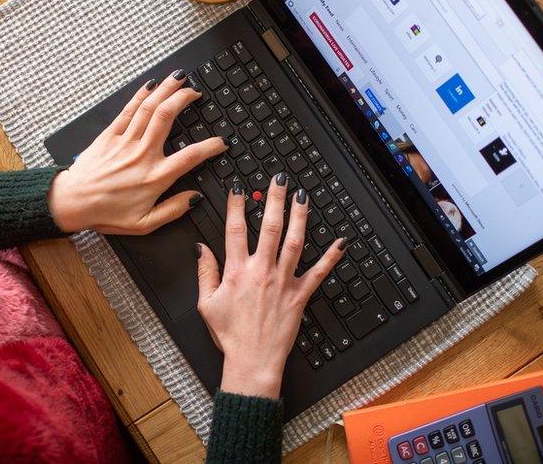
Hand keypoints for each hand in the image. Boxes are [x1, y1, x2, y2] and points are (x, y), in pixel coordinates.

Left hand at [48, 71, 227, 234]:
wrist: (71, 203)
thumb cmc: (106, 213)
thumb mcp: (144, 223)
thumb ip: (173, 210)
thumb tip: (194, 198)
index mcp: (155, 177)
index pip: (190, 156)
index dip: (210, 146)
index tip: (221, 141)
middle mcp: (142, 155)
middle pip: (167, 117)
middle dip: (184, 99)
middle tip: (196, 93)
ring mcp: (125, 142)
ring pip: (149, 108)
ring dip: (166, 89)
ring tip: (179, 78)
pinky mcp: (109, 135)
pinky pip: (128, 110)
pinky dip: (141, 95)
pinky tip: (151, 85)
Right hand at [195, 173, 347, 398]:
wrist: (252, 362)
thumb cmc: (230, 336)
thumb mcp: (206, 304)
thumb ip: (205, 272)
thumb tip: (201, 248)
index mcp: (237, 272)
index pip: (235, 230)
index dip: (236, 205)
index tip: (238, 187)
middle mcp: (262, 272)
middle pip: (270, 227)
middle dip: (275, 200)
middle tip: (279, 179)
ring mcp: (283, 282)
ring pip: (295, 242)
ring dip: (300, 217)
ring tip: (303, 196)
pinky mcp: (300, 296)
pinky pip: (319, 273)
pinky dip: (331, 257)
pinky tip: (341, 241)